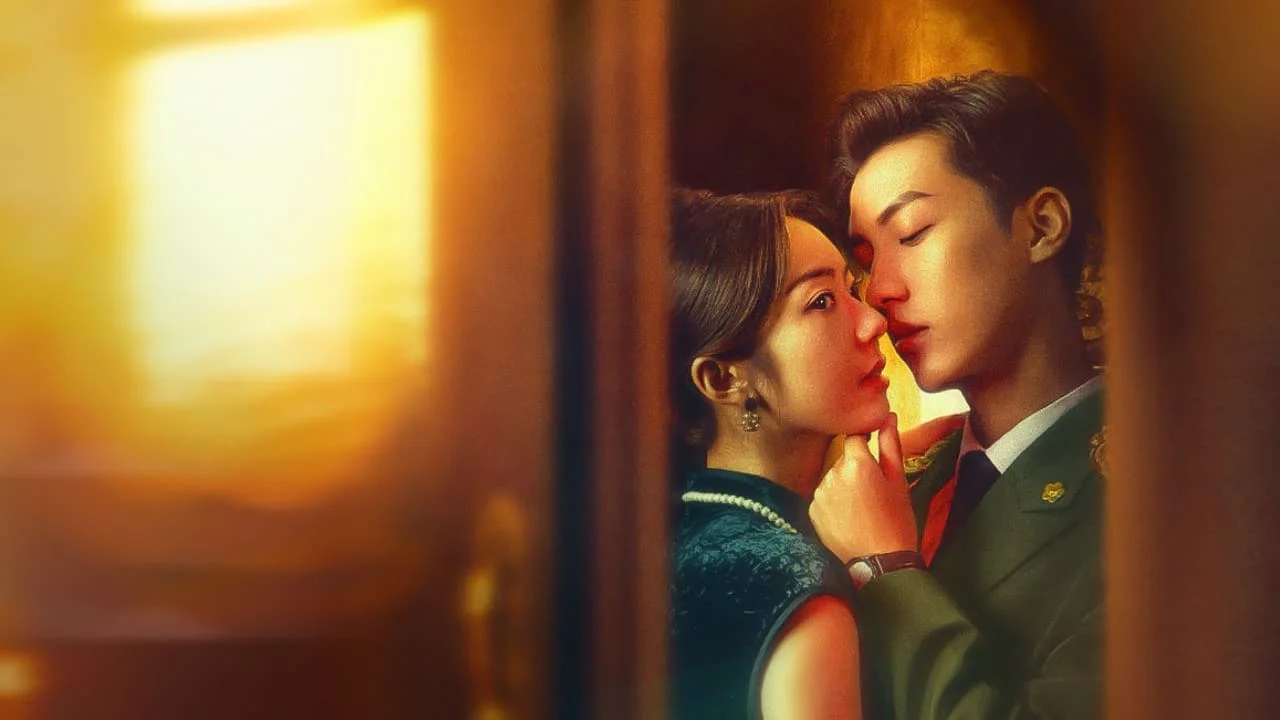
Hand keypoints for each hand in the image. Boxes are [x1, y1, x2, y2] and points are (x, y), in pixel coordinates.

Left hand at [809, 412, 917, 562]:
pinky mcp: (812, 511)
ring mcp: (820, 493)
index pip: (854, 436)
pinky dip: (834, 503)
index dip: (864, 442)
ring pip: (833, 478)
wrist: (880, 564)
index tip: (873, 454)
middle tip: (874, 492)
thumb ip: (890, 445)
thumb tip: (887, 416)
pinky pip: (824, 497)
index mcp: (857, 464)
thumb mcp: (899, 482)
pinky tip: (849, 518)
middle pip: (843, 459)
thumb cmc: (897, 522)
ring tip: (862, 508)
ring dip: (844, 485)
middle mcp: (833, 474)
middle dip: (856, 468)